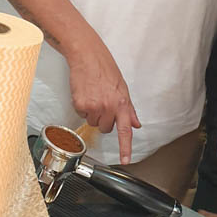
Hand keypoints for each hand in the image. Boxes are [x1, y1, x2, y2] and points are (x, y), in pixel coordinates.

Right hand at [67, 31, 140, 163]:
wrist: (87, 56)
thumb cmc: (105, 68)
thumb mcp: (122, 88)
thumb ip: (129, 109)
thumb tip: (136, 123)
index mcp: (122, 103)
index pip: (125, 130)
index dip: (125, 147)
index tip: (125, 160)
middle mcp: (109, 107)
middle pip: (105, 128)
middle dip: (104, 119)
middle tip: (102, 102)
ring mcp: (94, 107)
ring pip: (93, 122)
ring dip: (92, 113)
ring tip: (93, 95)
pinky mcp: (80, 105)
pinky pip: (81, 115)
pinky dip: (82, 107)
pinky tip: (85, 94)